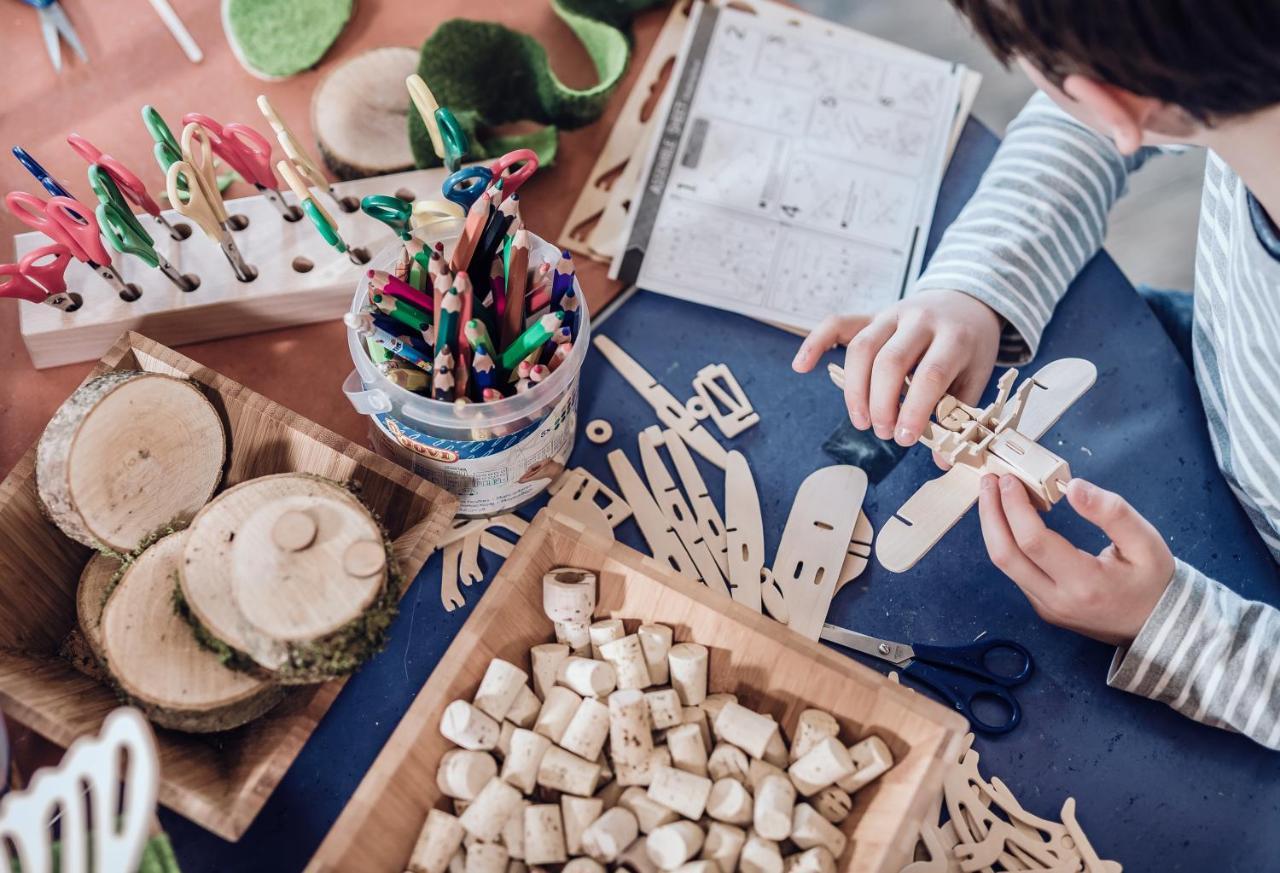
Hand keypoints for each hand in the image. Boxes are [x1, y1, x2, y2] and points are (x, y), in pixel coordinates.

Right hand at [791, 290, 1001, 446]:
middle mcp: (920, 320)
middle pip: (890, 362)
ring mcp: (892, 315)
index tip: (906, 438)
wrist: (965, 298)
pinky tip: (801, 366)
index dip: (915, 409)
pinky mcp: (871, 315)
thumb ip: (959, 413)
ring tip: (861, 421)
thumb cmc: (969, 344)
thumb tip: (943, 460)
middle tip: (883, 433)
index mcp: (954, 337)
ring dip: (855, 390)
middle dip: (881, 404)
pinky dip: (814, 343)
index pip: (930, 374)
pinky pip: (837, 323)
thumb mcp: (976, 375)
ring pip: (861, 348)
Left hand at [979, 474, 1175, 645]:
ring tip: (994, 494)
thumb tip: (1073, 487)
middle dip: (991, 514)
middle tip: (989, 481)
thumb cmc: (1154, 581)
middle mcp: (1057, 600)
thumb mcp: (1146, 541)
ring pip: (1005, 566)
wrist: (1159, 627)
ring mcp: (1047, 607)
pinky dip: (1007, 542)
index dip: (1015, 507)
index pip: (1033, 541)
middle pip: (1005, 555)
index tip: (1009, 480)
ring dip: (995, 527)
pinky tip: (1011, 519)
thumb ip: (1112, 512)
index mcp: (1085, 583)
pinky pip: (1016, 573)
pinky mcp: (1044, 608)